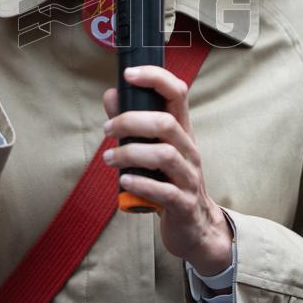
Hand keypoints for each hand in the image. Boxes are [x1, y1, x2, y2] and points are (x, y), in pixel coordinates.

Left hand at [102, 66, 232, 274]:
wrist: (196, 227)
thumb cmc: (170, 182)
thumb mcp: (154, 149)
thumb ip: (133, 123)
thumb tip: (111, 94)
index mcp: (182, 131)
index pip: (177, 93)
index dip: (155, 78)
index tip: (129, 74)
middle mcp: (189, 150)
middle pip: (165, 123)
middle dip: (131, 121)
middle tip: (107, 128)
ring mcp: (189, 177)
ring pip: (164, 155)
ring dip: (130, 153)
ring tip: (109, 158)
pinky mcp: (184, 204)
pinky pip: (165, 191)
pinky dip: (142, 183)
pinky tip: (124, 181)